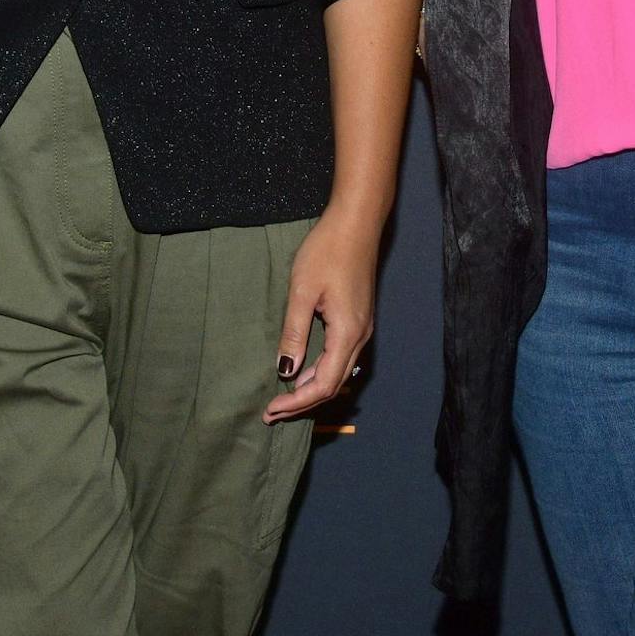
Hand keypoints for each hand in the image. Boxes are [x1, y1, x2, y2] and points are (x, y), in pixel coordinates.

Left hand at [264, 207, 381, 423]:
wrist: (356, 222)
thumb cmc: (328, 251)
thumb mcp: (302, 292)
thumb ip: (294, 332)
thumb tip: (285, 369)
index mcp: (348, 332)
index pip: (324, 384)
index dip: (298, 402)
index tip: (272, 409)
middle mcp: (360, 336)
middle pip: (334, 384)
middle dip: (303, 402)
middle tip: (272, 412)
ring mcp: (362, 327)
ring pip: (339, 372)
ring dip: (311, 388)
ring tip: (283, 397)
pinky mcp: (359, 318)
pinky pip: (341, 357)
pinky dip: (321, 371)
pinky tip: (302, 370)